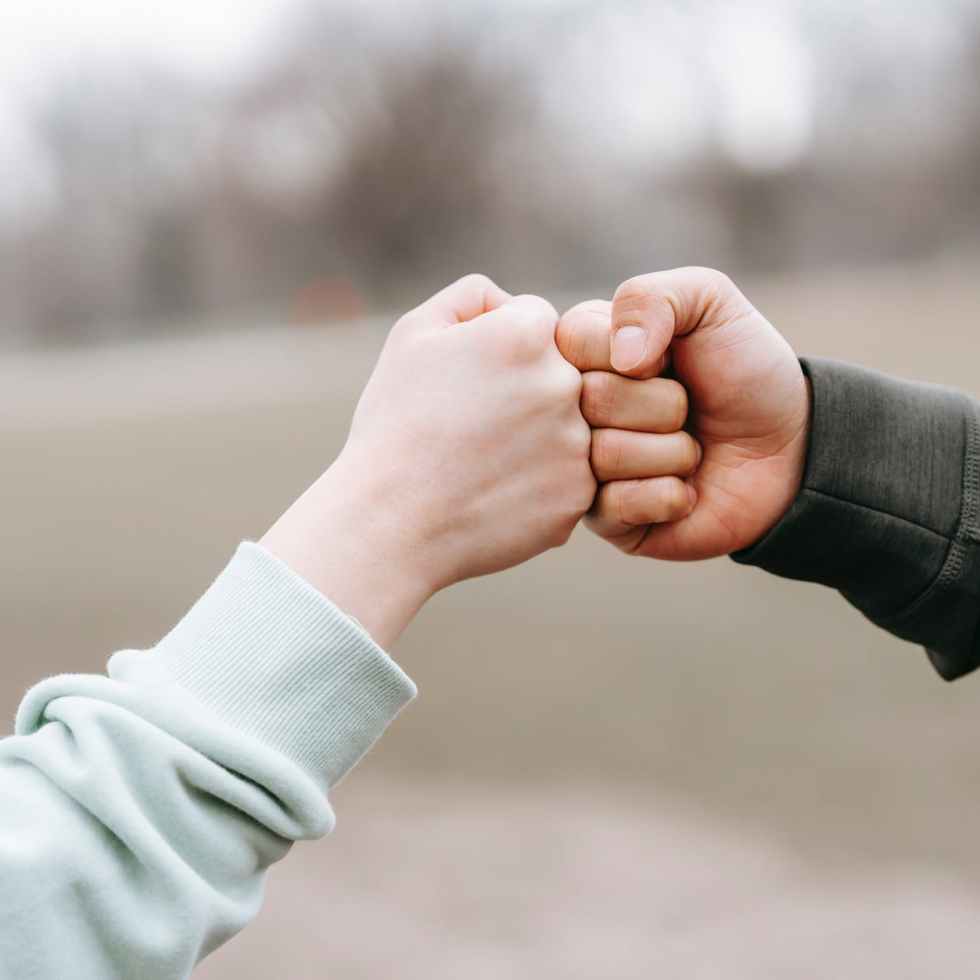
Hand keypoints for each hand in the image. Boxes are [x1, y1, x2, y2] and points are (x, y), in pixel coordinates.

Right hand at [262, 274, 595, 644]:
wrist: (390, 521)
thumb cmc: (395, 424)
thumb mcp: (414, 335)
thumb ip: (472, 297)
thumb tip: (512, 301)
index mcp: (528, 334)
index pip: (536, 322)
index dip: (497, 351)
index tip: (466, 383)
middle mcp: (565, 383)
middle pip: (559, 373)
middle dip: (523, 393)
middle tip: (472, 428)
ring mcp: (577, 444)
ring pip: (567, 427)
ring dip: (534, 439)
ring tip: (480, 463)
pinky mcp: (577, 496)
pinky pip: (567, 477)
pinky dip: (537, 485)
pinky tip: (493, 493)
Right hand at [557, 268, 809, 560]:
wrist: (792, 448)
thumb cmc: (745, 371)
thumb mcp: (710, 303)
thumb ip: (652, 297)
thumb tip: (620, 358)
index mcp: (584, 353)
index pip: (571, 340)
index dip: (633, 350)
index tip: (667, 357)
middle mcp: (574, 410)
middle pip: (590, 399)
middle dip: (663, 403)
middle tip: (687, 409)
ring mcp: (585, 467)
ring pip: (605, 454)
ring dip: (672, 451)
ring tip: (691, 449)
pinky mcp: (606, 520)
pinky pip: (616, 506)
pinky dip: (668, 494)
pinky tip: (685, 490)